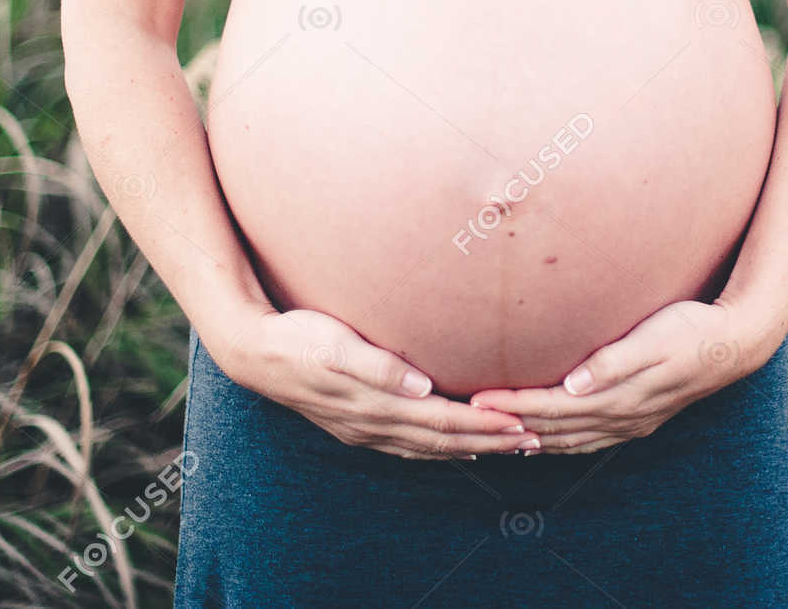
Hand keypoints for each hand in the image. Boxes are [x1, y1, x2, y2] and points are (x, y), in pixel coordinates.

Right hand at [207, 308, 537, 459]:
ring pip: (427, 448)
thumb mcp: (337, 345)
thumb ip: (379, 366)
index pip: (443, 422)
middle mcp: (373, 424)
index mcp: (375, 405)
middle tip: (533, 441)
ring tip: (506, 447)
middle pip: (442, 441)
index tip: (521, 425)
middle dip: (490, 442)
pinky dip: (437, 449)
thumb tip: (421, 386)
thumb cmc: (300, 338)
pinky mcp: (356, 423)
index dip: (484, 427)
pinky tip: (454, 447)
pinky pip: (407, 445)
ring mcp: (363, 429)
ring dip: (469, 448)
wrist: (254, 351)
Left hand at [467, 299, 780, 453]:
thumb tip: (574, 383)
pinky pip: (591, 440)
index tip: (479, 398)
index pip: (553, 406)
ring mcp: (632, 421)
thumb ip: (613, 361)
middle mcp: (622, 416)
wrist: (735, 343)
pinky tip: (550, 439)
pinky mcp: (640, 418)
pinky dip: (564, 442)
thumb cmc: (691, 329)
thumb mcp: (654, 337)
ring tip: (500, 436)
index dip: (514, 405)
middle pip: (556, 427)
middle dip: (512, 424)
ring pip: (571, 439)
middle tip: (474, 418)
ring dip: (535, 439)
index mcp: (619, 397)